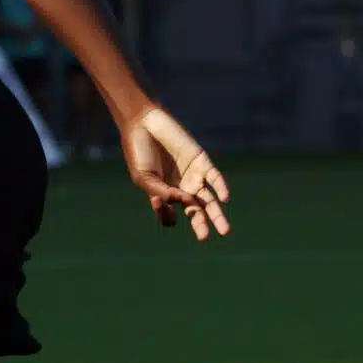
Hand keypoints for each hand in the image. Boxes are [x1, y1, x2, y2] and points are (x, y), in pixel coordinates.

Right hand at [122, 106, 230, 240]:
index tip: (164, 213)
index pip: (170, 215)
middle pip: (194, 212)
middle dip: (200, 225)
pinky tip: (224, 198)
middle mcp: (180, 188)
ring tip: (224, 231)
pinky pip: (215, 178)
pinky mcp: (202, 161)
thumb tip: (187, 203)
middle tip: (205, 238)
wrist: (144, 124)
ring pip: (208, 200)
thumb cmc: (139, 152)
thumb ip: (163, 193)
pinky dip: (220, 188)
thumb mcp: (144, 177)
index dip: (168, 218)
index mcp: (162, 194)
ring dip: (216, 215)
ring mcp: (192, 176)